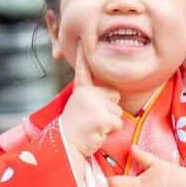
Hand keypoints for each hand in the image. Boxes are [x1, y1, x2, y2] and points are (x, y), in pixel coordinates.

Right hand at [60, 39, 123, 157]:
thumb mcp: (81, 107)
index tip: (81, 41)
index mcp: (81, 91)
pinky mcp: (101, 117)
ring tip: (94, 126)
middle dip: (109, 110)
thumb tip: (111, 94)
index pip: (82, 70)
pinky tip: (97, 132)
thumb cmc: (77, 129)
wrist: (67, 145)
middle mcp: (87, 94)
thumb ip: (92, 97)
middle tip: (92, 119)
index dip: (81, 55)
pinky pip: (118, 123)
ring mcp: (94, 104)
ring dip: (110, 122)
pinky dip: (111, 131)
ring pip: (118, 111)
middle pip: (114, 96)